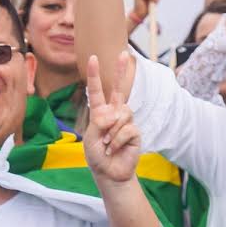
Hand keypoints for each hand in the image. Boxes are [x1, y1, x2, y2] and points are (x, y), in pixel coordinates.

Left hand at [83, 52, 140, 184]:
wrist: (109, 173)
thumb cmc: (97, 155)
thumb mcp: (91, 137)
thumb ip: (100, 122)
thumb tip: (116, 112)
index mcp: (100, 112)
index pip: (97, 91)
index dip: (95, 75)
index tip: (93, 58)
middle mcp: (114, 114)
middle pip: (120, 89)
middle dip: (121, 71)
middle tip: (124, 53)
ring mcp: (126, 122)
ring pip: (122, 113)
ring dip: (112, 131)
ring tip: (108, 143)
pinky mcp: (135, 132)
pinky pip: (127, 129)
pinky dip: (118, 140)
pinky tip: (115, 148)